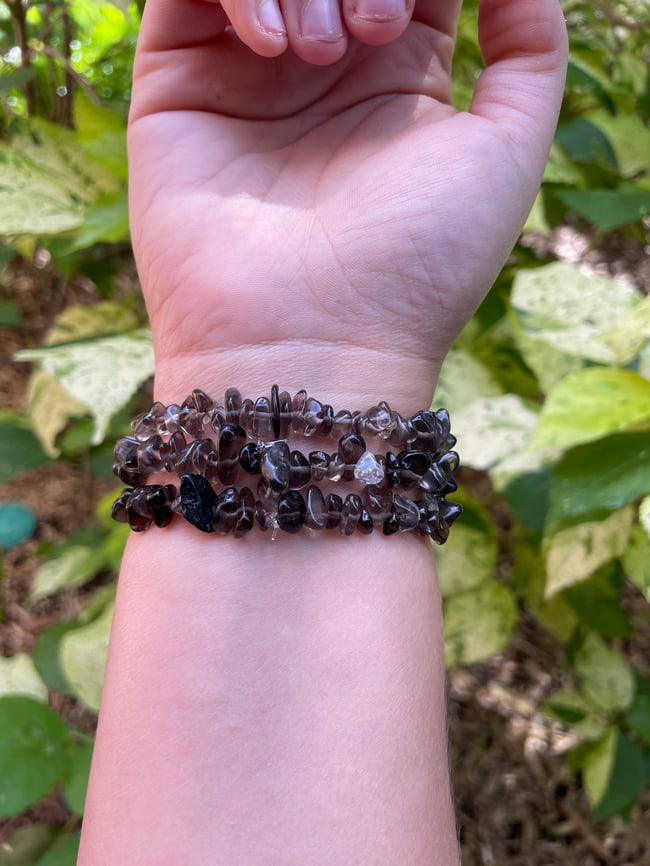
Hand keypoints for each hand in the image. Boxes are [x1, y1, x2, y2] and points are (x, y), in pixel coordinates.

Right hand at [128, 0, 566, 405]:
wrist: (310, 344)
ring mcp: (248, 74)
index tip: (413, 19)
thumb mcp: (507, 152)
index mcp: (399, 75)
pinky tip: (268, 48)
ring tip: (320, 53)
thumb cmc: (415, 265)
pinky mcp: (178, 84)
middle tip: (374, 32)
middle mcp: (323, 67)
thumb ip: (530, 49)